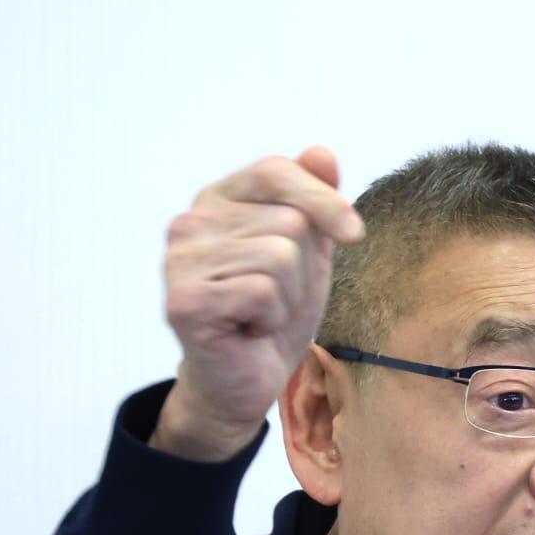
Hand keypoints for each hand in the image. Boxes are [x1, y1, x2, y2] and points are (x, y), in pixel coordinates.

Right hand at [152, 148, 365, 461]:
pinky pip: (263, 291)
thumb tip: (322, 152)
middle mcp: (191, 221)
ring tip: (262, 315)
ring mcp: (181, 259)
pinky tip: (248, 330)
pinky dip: (271, 319)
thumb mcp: (309, 253)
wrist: (246, 382)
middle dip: (303, 270)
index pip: (276, 171)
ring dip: (288, 299)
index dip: (322, 200)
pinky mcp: (185, 300)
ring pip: (279, 256)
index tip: (353, 233)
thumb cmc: (275, 314)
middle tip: (277, 299)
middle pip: (289, 221)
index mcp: (218, 199)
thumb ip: (314, 201)